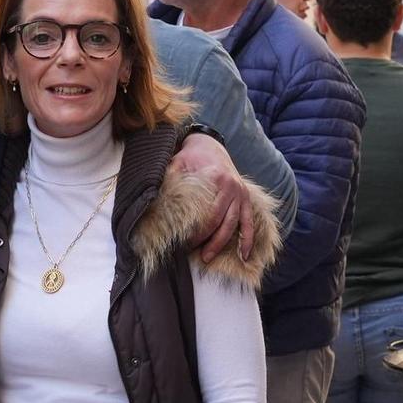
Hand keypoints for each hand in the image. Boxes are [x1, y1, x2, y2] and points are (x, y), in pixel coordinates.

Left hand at [171, 134, 253, 262]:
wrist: (209, 144)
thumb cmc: (189, 157)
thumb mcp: (176, 163)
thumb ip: (169, 180)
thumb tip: (154, 200)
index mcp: (217, 180)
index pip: (208, 215)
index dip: (197, 233)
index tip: (184, 243)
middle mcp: (232, 187)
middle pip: (221, 223)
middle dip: (209, 242)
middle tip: (196, 255)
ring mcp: (241, 193)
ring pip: (234, 225)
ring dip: (222, 243)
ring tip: (208, 258)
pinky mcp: (245, 197)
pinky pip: (249, 221)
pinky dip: (248, 239)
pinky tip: (245, 256)